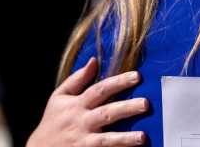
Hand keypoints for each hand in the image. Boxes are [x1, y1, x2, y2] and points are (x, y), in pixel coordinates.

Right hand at [27, 58, 147, 146]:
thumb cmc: (53, 121)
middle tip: (146, 103)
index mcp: (77, 105)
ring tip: (143, 137)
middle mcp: (82, 122)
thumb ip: (77, 79)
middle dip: (126, 108)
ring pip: (106, 139)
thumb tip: (95, 60)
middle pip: (107, 113)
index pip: (100, 90)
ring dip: (125, 138)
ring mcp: (84, 141)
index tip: (137, 76)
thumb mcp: (59, 98)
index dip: (118, 82)